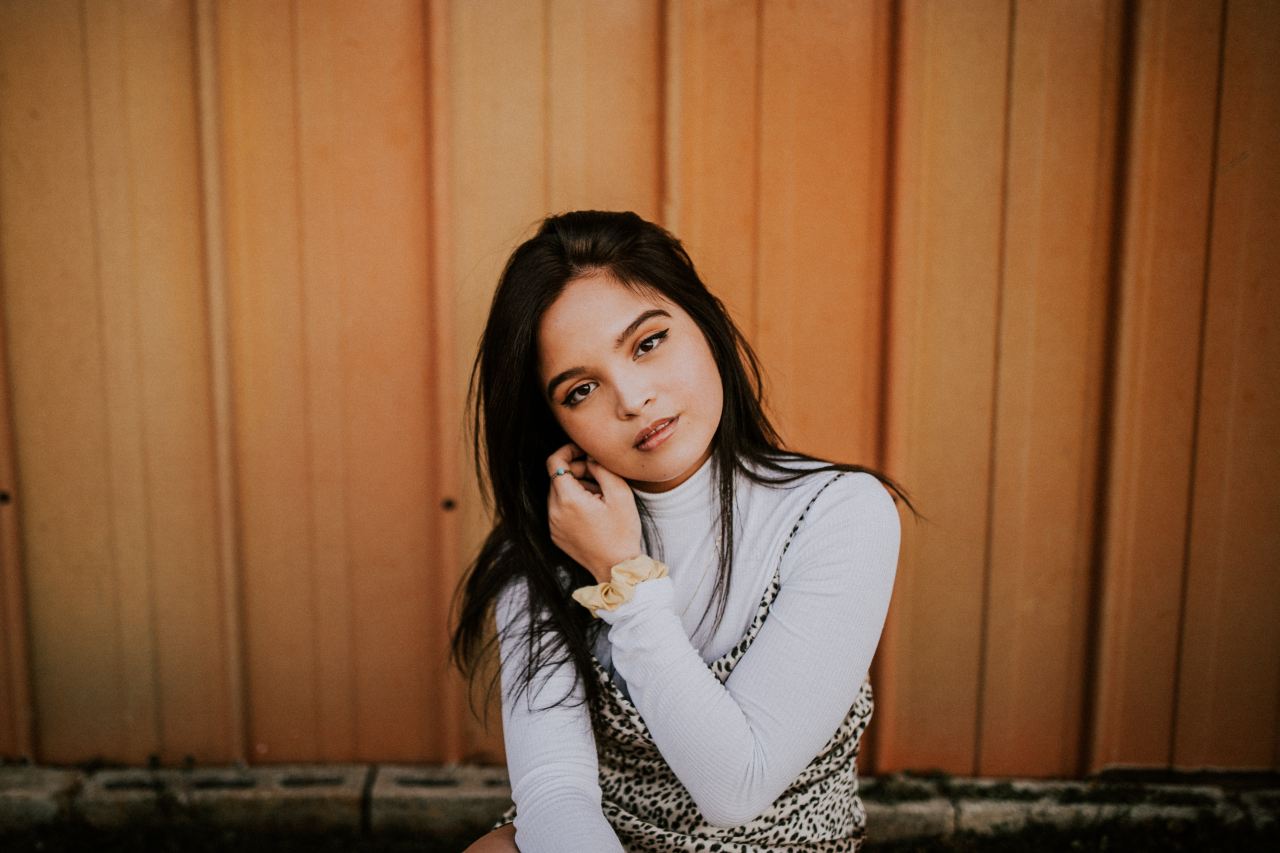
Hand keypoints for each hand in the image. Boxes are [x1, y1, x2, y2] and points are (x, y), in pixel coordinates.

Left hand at [546, 443, 641, 583]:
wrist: (616, 567)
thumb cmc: (622, 531)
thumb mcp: (620, 494)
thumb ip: (602, 469)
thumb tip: (590, 457)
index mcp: (568, 499)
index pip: (554, 462)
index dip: (567, 451)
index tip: (583, 452)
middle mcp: (554, 511)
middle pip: (557, 478)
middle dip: (577, 471)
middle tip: (601, 478)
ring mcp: (553, 525)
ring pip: (558, 493)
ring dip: (576, 488)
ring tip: (600, 497)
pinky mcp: (555, 535)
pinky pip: (559, 510)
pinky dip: (572, 504)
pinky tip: (593, 512)